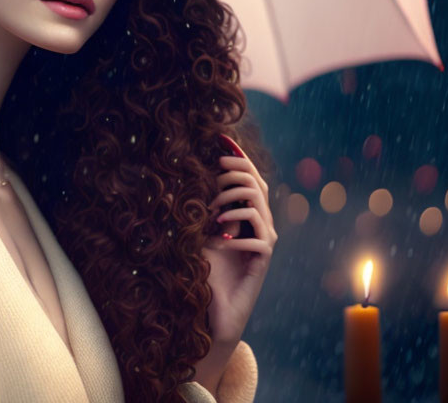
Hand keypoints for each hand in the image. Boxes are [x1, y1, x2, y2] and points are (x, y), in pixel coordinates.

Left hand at [201, 134, 276, 345]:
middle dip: (234, 173)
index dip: (238, 156)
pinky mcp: (263, 259)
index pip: (250, 176)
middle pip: (257, 183)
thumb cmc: (205, 270)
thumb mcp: (197, 232)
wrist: (215, 308)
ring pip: (257, 203)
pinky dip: (236, 233)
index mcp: (248, 213)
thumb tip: (181, 181)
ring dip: (230, 201)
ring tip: (210, 214)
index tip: (220, 138)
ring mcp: (265, 240)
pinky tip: (219, 240)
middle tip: (212, 175)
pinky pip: (258, 236)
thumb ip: (199, 208)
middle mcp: (261, 223)